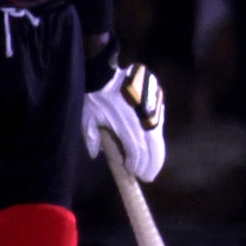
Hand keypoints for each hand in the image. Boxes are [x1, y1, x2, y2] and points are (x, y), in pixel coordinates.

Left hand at [84, 59, 167, 181]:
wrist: (106, 68)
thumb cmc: (94, 94)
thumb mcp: (87, 117)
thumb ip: (92, 138)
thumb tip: (97, 154)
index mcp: (127, 126)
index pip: (137, 151)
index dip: (138, 165)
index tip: (135, 174)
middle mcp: (144, 120)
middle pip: (154, 147)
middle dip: (152, 164)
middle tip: (148, 176)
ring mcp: (153, 110)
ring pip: (159, 136)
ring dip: (156, 152)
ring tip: (152, 165)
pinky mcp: (157, 100)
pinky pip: (158, 124)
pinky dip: (156, 137)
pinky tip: (152, 144)